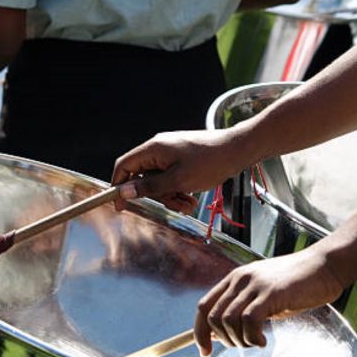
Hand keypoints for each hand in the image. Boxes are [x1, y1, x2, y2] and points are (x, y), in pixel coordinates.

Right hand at [113, 129, 247, 213]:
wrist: (237, 150)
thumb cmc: (209, 162)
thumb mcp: (178, 180)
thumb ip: (149, 187)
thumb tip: (124, 192)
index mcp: (153, 149)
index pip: (124, 166)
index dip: (119, 186)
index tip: (121, 205)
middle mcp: (159, 149)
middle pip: (143, 178)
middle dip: (157, 196)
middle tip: (174, 206)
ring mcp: (170, 154)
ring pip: (159, 181)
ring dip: (171, 197)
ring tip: (188, 205)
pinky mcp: (181, 159)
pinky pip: (171, 178)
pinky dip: (179, 190)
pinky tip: (191, 200)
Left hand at [194, 248, 344, 356]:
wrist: (325, 266)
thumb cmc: (298, 283)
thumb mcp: (264, 293)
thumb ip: (245, 307)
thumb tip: (226, 332)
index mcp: (235, 279)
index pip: (204, 306)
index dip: (199, 332)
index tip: (205, 351)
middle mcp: (240, 279)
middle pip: (213, 317)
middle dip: (223, 340)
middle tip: (242, 345)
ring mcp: (255, 285)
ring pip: (229, 320)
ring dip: (239, 340)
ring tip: (255, 342)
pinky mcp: (271, 293)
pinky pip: (249, 321)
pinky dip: (252, 337)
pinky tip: (263, 341)